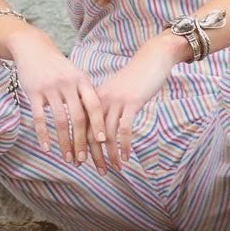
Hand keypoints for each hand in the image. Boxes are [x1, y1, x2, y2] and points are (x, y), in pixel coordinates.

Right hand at [6, 28, 111, 173]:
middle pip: (79, 118)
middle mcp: (68, 84)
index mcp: (82, 80)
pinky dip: (44, 135)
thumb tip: (98, 120)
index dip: (99, 123)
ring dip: (65, 143)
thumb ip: (84, 95)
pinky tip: (47, 148)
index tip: (104, 141)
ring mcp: (51, 88)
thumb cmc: (58, 66)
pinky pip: (40, 118)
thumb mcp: (75, 75)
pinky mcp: (34, 92)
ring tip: (67, 158)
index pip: (94, 105)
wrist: (33, 47)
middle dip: (82, 141)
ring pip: (61, 121)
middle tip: (83, 159)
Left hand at [92, 35, 181, 169]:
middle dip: (93, 155)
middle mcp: (101, 100)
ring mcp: (116, 101)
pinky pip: (125, 129)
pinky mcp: (132, 102)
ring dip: (110, 155)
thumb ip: (105, 108)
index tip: (79, 162)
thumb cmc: (133, 80)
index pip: (80, 126)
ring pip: (107, 134)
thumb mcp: (114, 93)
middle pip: (91, 133)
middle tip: (97, 171)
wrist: (151, 60)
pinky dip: (124, 146)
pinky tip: (126, 157)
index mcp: (94, 98)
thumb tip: (98, 130)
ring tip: (114, 168)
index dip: (79, 146)